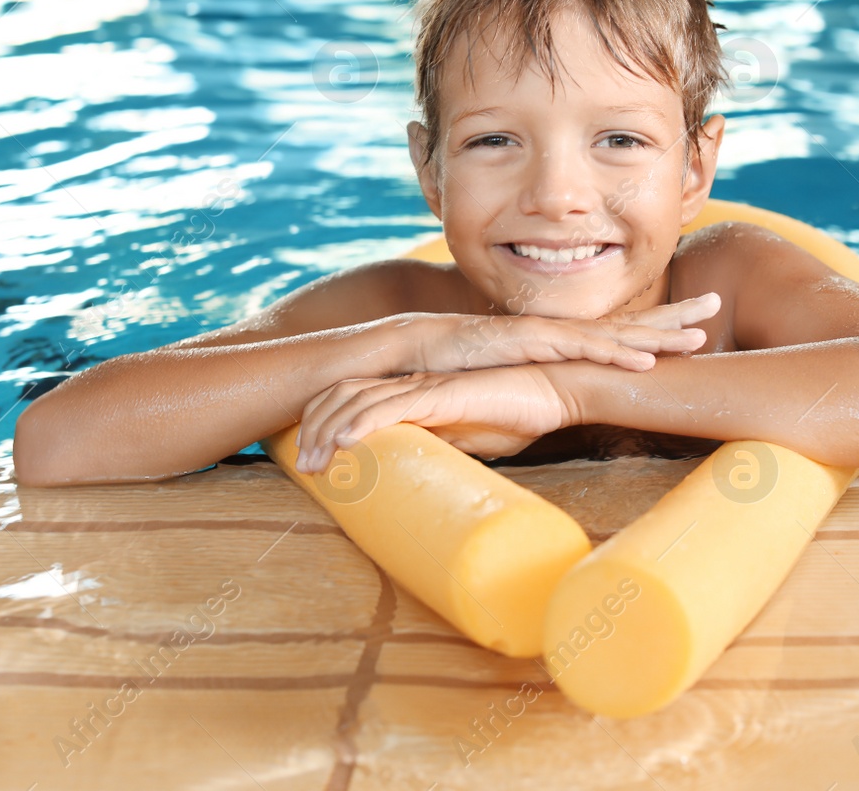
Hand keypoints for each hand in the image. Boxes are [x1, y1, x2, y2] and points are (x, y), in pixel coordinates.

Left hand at [292, 365, 573, 473]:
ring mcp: (426, 386)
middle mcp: (414, 383)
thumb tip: (420, 474)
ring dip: (330, 432)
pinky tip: (345, 442)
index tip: (314, 460)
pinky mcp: (443, 394)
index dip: (327, 425)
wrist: (555, 391)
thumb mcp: (469, 438)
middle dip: (315, 429)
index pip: (356, 400)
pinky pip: (393, 406)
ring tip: (313, 463)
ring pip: (360, 401)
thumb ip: (442, 445)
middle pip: (345, 396)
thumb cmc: (518, 414)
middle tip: (303, 468)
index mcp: (417, 392)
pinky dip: (364, 422)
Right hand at [407, 292, 719, 373]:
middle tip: (716, 303)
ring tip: (696, 337)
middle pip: (627, 322)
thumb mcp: (513, 383)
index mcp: (562, 341)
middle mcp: (559, 332)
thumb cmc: (460, 370)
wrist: (412, 352)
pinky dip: (614, 356)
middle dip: (673, 315)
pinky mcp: (528, 343)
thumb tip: (563, 412)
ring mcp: (546, 335)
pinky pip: (578, 351)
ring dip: (656, 336)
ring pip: (612, 334)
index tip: (697, 325)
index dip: (658, 326)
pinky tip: (644, 363)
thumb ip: (540, 391)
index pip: (620, 331)